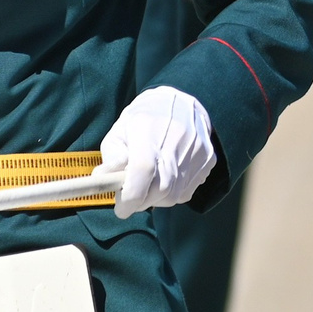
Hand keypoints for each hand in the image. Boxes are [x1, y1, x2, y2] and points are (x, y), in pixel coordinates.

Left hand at [100, 86, 216, 217]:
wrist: (181, 103)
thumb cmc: (143, 120)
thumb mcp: (119, 132)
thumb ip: (112, 157)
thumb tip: (104, 180)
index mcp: (149, 128)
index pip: (143, 170)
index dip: (131, 196)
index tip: (121, 208)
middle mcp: (178, 138)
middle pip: (161, 188)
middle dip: (142, 202)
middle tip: (132, 199)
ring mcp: (197, 150)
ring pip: (174, 195)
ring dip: (157, 199)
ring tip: (148, 186)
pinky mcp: (208, 160)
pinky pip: (187, 191)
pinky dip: (172, 194)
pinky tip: (165, 179)